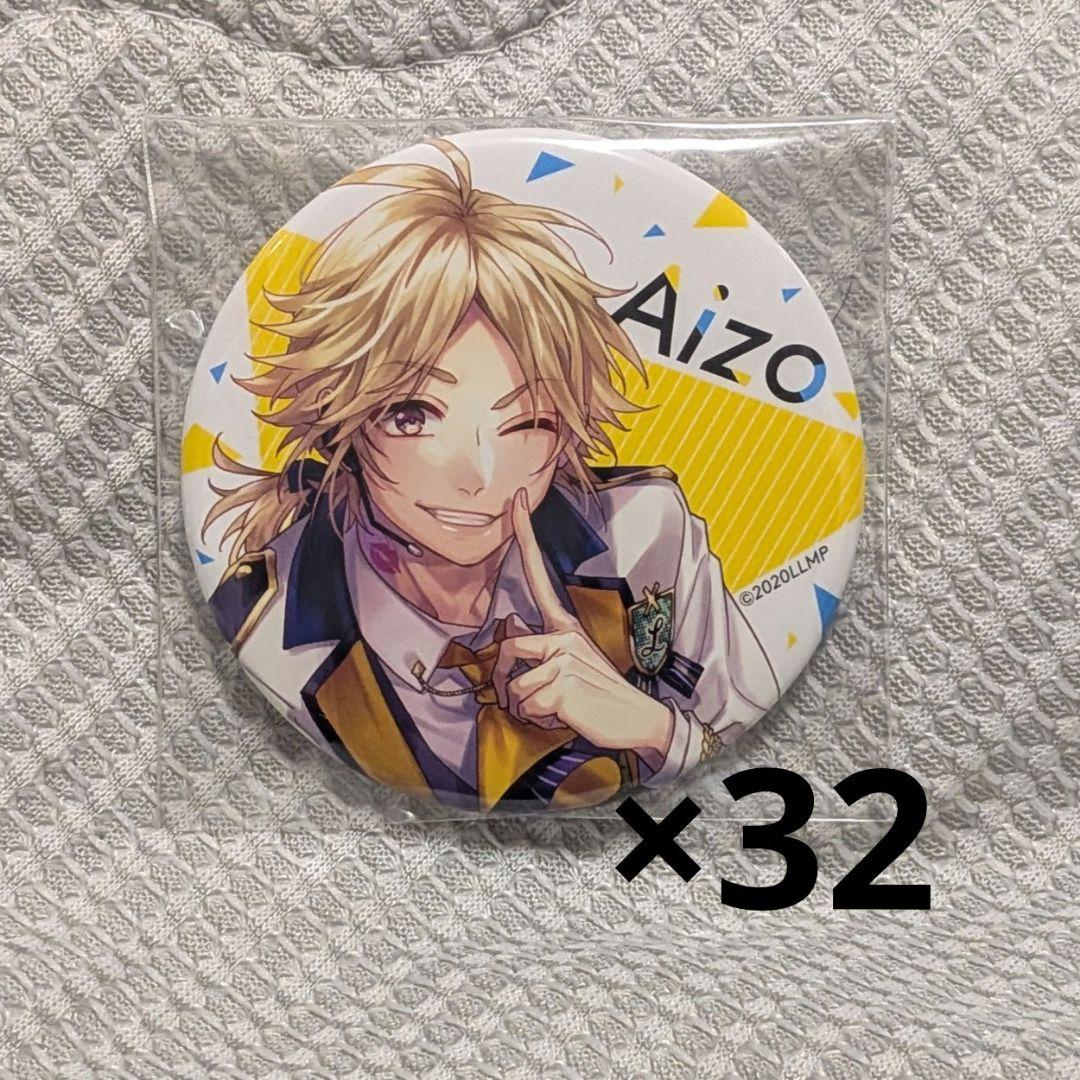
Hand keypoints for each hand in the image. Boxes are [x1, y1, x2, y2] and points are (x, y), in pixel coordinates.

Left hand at [491, 489, 673, 762]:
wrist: (638, 721)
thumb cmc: (597, 696)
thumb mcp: (570, 666)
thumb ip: (540, 651)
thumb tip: (511, 641)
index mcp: (564, 625)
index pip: (538, 572)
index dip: (524, 534)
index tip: (516, 497)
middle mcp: (563, 633)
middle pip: (506, 648)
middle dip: (508, 684)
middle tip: (538, 699)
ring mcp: (564, 655)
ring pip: (512, 685)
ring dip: (526, 706)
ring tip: (556, 708)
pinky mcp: (563, 682)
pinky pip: (526, 704)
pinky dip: (538, 719)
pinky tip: (565, 716)